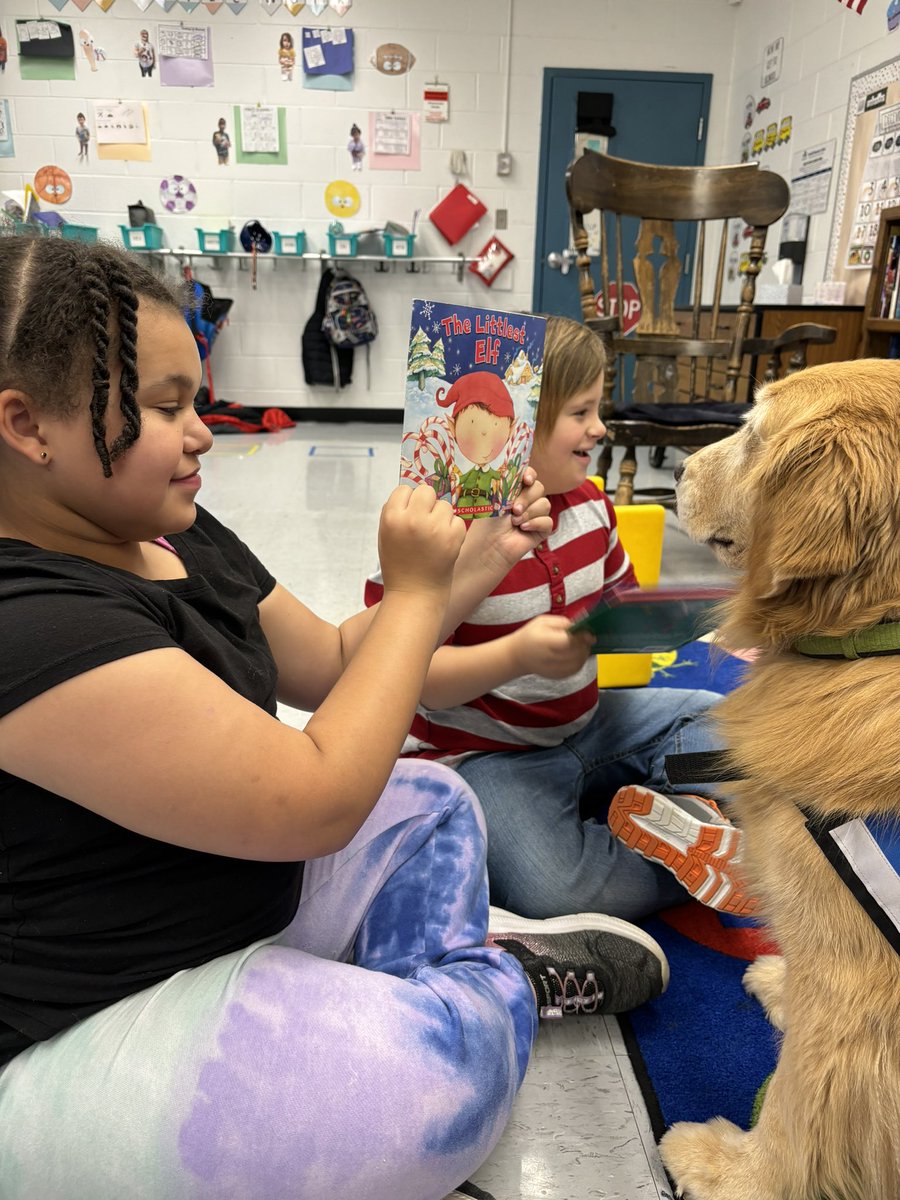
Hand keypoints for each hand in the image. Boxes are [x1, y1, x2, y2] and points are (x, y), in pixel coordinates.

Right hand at [378, 484, 465, 599]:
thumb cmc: (399, 564)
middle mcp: (413, 519)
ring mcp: (435, 528)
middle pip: (426, 491)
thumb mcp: (386, 535)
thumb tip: (413, 491)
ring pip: (445, 505)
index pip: (404, 489)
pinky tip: (444, 545)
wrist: (414, 594)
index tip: (410, 514)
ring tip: (434, 537)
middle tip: (426, 521)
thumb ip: (396, 512)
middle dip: (427, 504)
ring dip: (442, 517)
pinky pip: (458, 520)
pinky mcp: (453, 537)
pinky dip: (454, 530)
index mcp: (392, 517)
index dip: (408, 501)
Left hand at [464, 468, 551, 571]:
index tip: (526, 479)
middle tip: (514, 509)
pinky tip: (523, 529)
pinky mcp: (542, 529)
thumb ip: (506, 484)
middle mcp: (528, 500)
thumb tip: (513, 469)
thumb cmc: (488, 524)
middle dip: (526, 497)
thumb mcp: (496, 500)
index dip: (530, 475)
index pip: (530, 475)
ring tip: (515, 522)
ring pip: (545, 504)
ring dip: (529, 512)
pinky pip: (548, 521)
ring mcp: (536, 514)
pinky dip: (535, 523)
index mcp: (516, 490)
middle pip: (539, 488)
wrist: (489, 546)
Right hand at [509, 615, 594, 678]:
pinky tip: (577, 655)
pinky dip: (580, 662)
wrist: (517, 656)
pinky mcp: (556, 676)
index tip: (588, 633)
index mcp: (544, 641)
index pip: (568, 641)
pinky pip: (574, 670)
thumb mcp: (542, 621)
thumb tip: (580, 627)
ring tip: (582, 646)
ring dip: (584, 654)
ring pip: (578, 663)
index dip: (581, 637)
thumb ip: (562, 622)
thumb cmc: (530, 635)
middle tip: (587, 638)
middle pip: (575, 653)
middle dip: (585, 645)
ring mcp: (552, 669)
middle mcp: (548, 657)